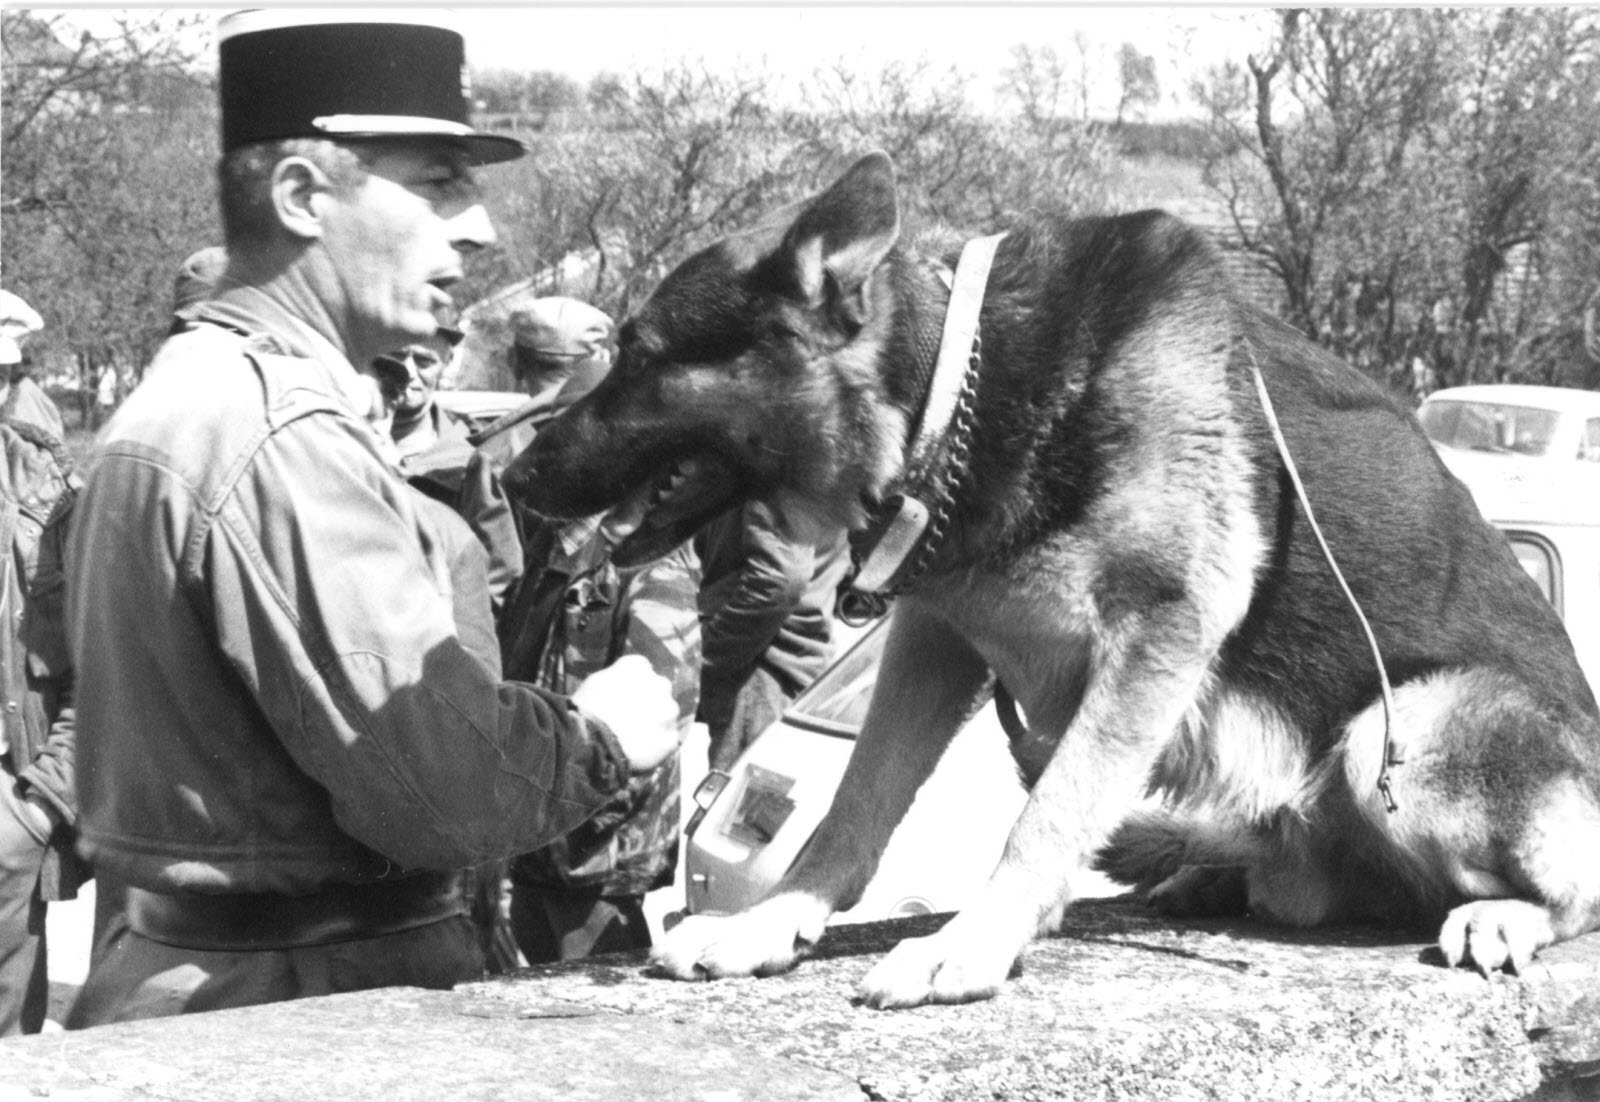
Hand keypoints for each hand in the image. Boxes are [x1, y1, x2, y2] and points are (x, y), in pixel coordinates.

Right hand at [572, 654, 679, 773]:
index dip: (632, 686)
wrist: (590, 740)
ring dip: (656, 723)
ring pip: (666, 716)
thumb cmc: (586, 709)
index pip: (642, 671)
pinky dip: (657, 745)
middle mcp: (660, 684)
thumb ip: (617, 678)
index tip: (623, 698)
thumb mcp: (596, 683)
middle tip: (631, 717)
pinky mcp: (670, 737)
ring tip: (636, 737)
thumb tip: (621, 685)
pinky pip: (667, 740)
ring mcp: (668, 712)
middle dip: (649, 702)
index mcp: (639, 666)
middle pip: (659, 691)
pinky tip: (640, 751)